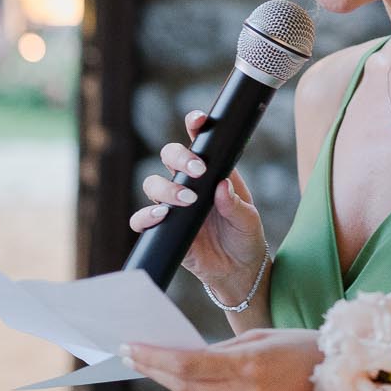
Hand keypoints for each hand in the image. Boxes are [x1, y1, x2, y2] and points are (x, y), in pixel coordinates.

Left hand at [120, 329, 321, 390]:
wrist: (346, 382)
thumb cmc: (304, 349)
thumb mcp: (263, 337)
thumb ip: (224, 349)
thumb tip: (188, 356)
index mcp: (249, 366)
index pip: (188, 364)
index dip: (154, 358)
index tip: (129, 347)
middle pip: (187, 387)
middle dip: (156, 369)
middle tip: (131, 355)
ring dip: (177, 384)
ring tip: (154, 365)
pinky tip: (194, 383)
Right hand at [128, 110, 267, 294]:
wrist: (238, 271)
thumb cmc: (245, 237)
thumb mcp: (249, 219)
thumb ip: (236, 203)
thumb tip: (221, 186)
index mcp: (211, 173)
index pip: (198, 142)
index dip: (194, 125)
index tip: (198, 120)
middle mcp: (188, 184)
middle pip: (168, 156)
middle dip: (179, 157)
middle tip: (198, 171)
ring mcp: (173, 206)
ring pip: (152, 184)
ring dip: (166, 187)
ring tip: (188, 200)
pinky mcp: (163, 230)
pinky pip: (142, 220)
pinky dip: (147, 216)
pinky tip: (163, 216)